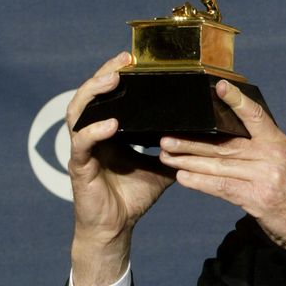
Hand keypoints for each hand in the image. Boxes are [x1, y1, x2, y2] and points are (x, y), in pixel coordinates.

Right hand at [66, 52, 175, 285]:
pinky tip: (111, 124)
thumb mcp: (163, 167)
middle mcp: (93, 134)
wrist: (116, 227)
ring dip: (94, 94)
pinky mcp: (80, 167)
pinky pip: (82, 144)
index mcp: (111, 130)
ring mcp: (84, 149)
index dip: (117, 74)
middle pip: (91, 95)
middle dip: (104, 74)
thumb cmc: (134, 195)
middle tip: (123, 60)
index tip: (134, 58)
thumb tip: (207, 134)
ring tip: (112, 80)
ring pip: (78, 113)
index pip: (110, 95)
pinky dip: (95, 132)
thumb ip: (178, 149)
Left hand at [159, 80, 285, 278]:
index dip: (237, 101)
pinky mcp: (258, 197)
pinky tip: (183, 178)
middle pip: (225, 144)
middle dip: (192, 142)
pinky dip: (200, 182)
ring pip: (219, 164)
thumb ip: (262, 152)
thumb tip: (230, 143)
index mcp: (279, 142)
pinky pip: (222, 186)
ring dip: (188, 161)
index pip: (256, 115)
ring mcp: (266, 175)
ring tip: (167, 157)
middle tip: (166, 139)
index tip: (220, 87)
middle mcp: (273, 155)